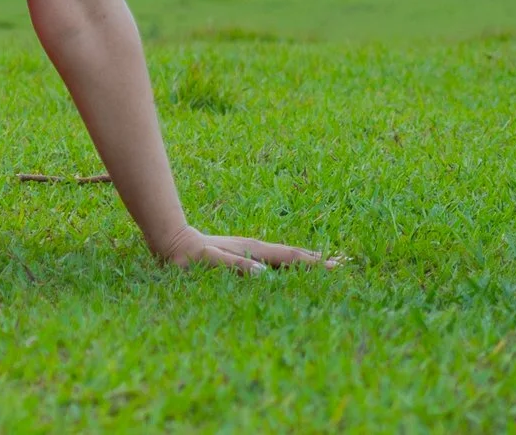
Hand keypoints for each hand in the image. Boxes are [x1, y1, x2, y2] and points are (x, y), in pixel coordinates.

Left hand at [154, 223, 331, 274]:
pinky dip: (289, 262)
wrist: (170, 242)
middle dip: (318, 259)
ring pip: (285, 255)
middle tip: (344, 264)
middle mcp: (255, 247)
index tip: (337, 267)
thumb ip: (234, 266)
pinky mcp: (243, 254)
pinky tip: (292, 267)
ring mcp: (250, 249)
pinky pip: (273, 259)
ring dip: (307, 260)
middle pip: (293, 254)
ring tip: (327, 263)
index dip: (315, 264)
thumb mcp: (209, 261)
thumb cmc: (187, 256)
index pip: (290, 258)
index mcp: (253, 250)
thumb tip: (263, 274)